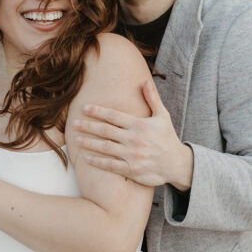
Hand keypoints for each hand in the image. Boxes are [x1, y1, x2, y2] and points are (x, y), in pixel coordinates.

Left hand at [72, 79, 193, 190]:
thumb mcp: (162, 116)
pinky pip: (110, 165)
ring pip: (105, 148)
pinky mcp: (131, 170)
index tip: (85, 108)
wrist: (177, 164)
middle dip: (88, 126)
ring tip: (76, 139)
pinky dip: (97, 162)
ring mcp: (132, 155)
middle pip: (106, 131)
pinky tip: (86, 159)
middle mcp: (134, 139)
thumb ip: (152, 98)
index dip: (98, 111)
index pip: (114, 116)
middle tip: (74, 123)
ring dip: (89, 143)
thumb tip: (145, 81)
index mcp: (139, 125)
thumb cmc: (167, 138)